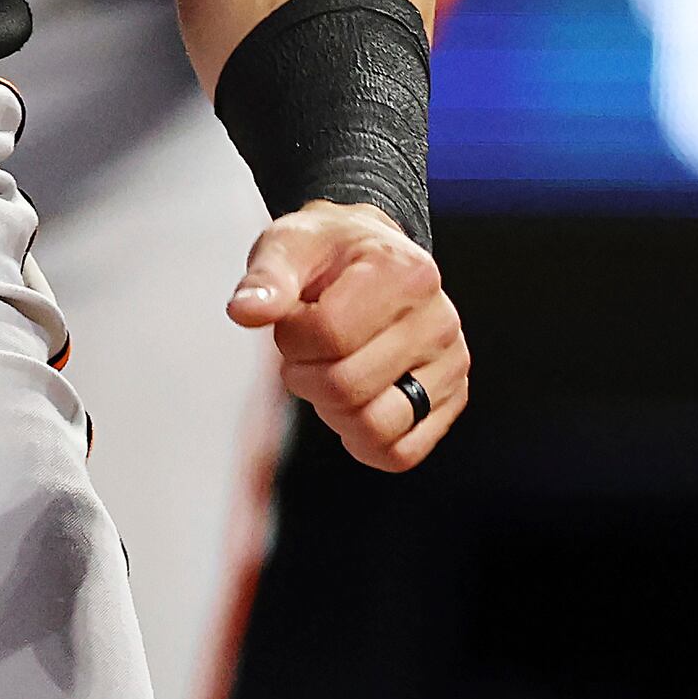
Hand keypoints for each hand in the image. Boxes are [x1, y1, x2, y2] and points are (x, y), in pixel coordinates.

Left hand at [228, 199, 464, 470]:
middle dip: (305, 376)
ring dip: (333, 413)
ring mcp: (451, 362)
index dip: (292, 338)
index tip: (292, 319)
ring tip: (329, 376)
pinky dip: (364, 442)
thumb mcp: (290, 245)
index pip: (329, 334)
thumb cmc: (327, 252)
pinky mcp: (452, 397)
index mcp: (404, 272)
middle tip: (305, 352)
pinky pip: (401, 453)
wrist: (372, 255)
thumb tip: (244, 311)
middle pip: (348, 387)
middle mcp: (440, 319)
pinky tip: (351, 407)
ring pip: (378, 427)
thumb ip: (266, 279)